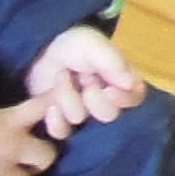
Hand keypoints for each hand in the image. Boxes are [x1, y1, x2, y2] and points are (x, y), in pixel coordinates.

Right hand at [0, 101, 60, 175]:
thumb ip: (4, 122)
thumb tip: (16, 128)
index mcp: (10, 121)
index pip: (45, 104)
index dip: (59, 103)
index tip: (67, 102)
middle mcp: (12, 146)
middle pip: (47, 157)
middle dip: (37, 162)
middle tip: (23, 164)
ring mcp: (0, 173)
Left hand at [22, 26, 143, 135]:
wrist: (39, 54)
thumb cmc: (73, 46)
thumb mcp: (92, 43)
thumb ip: (112, 60)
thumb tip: (131, 84)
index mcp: (120, 80)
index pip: (134, 97)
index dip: (124, 99)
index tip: (109, 90)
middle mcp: (106, 101)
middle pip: (110, 115)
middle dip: (94, 100)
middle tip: (84, 81)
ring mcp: (84, 115)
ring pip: (82, 121)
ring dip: (69, 99)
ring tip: (61, 78)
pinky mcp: (63, 125)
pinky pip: (62, 132)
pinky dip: (55, 120)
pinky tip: (51, 106)